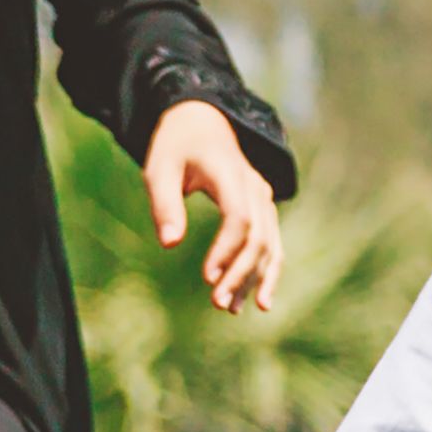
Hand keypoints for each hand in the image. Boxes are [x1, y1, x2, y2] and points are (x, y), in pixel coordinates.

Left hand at [148, 106, 283, 315]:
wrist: (201, 122)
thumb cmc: (175, 146)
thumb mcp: (159, 169)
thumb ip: (165, 204)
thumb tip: (171, 244)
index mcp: (230, 173)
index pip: (240, 218)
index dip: (226, 250)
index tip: (206, 277)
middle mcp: (255, 187)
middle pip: (258, 237)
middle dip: (240, 273)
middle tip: (218, 303)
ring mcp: (263, 198)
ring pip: (270, 245)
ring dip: (255, 279)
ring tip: (234, 310)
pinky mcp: (263, 210)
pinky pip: (271, 244)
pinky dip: (266, 271)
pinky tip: (258, 300)